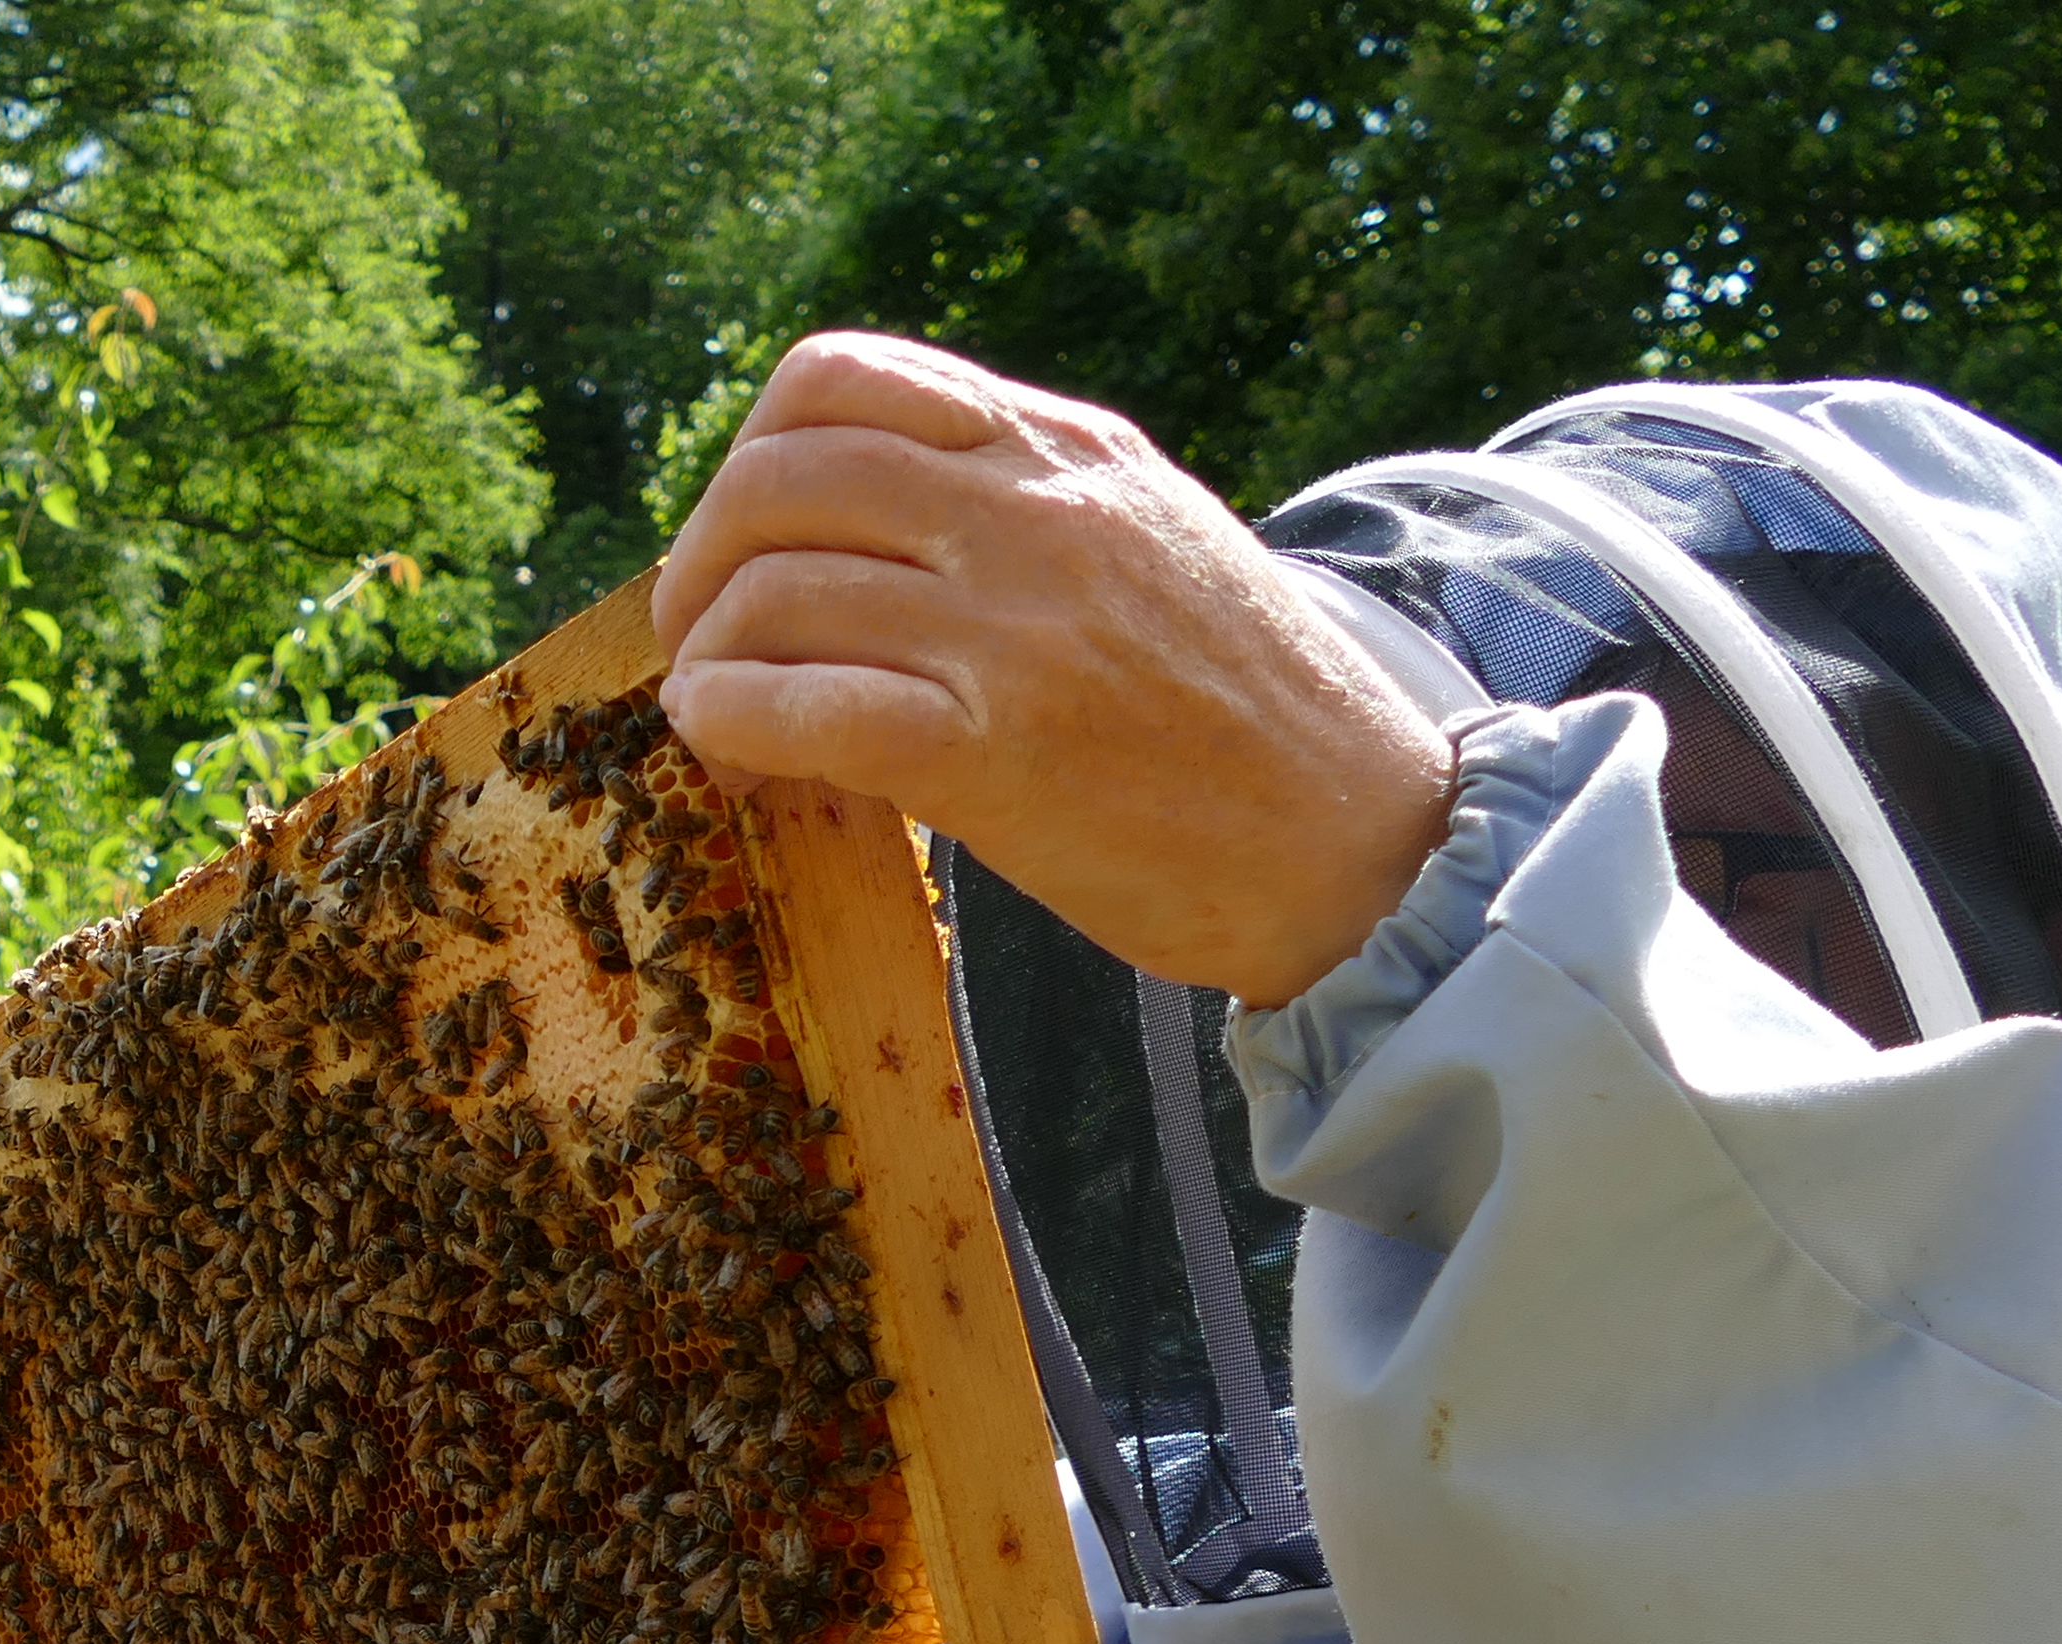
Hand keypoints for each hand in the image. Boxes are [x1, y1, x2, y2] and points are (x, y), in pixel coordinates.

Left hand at [650, 333, 1454, 1006]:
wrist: (1362, 847)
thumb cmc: (1252, 722)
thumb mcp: (1156, 548)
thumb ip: (1032, 512)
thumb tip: (871, 530)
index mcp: (1071, 452)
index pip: (841, 378)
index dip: (750, 457)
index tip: (749, 545)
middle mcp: (1037, 514)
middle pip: (775, 478)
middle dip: (699, 566)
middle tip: (701, 644)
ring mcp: (1014, 628)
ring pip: (769, 593)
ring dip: (708, 666)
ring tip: (728, 727)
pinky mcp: (993, 750)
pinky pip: (796, 707)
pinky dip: (729, 725)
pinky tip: (735, 758)